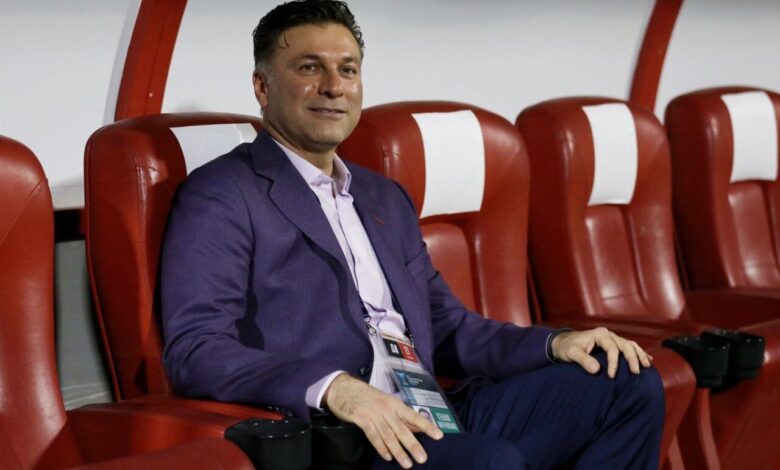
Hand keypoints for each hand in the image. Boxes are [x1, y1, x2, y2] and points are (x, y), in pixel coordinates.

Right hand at [324, 373, 442, 467]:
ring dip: (398, 451)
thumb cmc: (369, 397)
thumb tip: (418, 429)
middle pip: (402, 429)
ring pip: (388, 435)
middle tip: (422, 459)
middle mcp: (387, 409)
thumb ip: (401, 417)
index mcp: (396, 404)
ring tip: (407, 464)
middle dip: (413, 445)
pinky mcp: (361, 419)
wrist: (344, 389)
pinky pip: (373, 435)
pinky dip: (381, 447)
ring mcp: (374, 414)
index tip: (439, 436)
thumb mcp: (387, 403)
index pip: (414, 416)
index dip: (427, 426)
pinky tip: (387, 457)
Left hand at [551, 327, 652, 377]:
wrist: (562, 342)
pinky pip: (629, 347)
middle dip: (632, 358)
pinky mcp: (613, 344)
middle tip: (636, 372)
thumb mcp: (571, 353)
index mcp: (599, 334)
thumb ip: (583, 360)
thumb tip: (597, 370)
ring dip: (639, 355)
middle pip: (625, 345)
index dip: (614, 362)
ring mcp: (612, 338)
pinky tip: (648, 360)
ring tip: (647, 366)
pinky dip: (638, 352)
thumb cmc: (566, 347)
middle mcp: (608, 334)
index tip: (611, 376)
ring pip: (630, 345)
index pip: (612, 348)